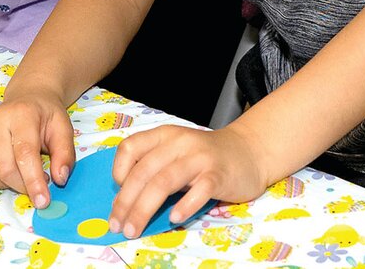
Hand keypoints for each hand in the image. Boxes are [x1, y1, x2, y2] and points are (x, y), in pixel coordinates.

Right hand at [0, 86, 76, 205]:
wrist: (26, 99)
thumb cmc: (44, 117)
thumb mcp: (63, 128)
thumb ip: (65, 154)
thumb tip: (60, 180)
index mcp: (22, 115)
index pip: (24, 154)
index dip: (33, 181)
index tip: (43, 201)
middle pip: (5, 170)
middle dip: (23, 186)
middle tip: (37, 181)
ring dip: (7, 185)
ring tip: (21, 171)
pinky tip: (1, 171)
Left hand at [109, 124, 265, 238]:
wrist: (247, 152)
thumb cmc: (205, 157)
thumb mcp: (176, 153)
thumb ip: (154, 168)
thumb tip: (125, 202)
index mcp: (165, 135)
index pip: (131, 147)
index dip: (119, 171)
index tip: (117, 194)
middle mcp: (180, 142)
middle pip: (145, 171)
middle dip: (126, 201)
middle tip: (117, 225)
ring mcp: (200, 158)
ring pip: (164, 181)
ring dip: (144, 209)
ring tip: (134, 229)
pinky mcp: (218, 174)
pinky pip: (199, 190)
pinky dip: (184, 205)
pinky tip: (174, 218)